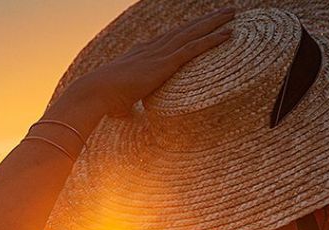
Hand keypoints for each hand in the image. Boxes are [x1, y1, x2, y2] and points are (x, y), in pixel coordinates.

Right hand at [67, 8, 235, 116]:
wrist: (95, 92)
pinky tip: (228, 34)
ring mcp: (160, 53)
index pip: (169, 39)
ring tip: (232, 13)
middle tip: (224, 12)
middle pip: (185, 29)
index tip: (199, 25)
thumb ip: (128, 106)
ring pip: (193, 33)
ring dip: (214, 23)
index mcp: (142, 54)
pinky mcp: (165, 63)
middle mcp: (152, 48)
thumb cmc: (104, 102)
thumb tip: (128, 119)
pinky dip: (212, 40)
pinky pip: (194, 48)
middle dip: (205, 20)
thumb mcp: (120, 103)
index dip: (186, 31)